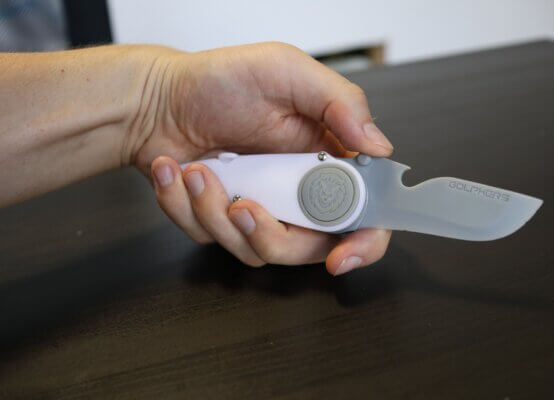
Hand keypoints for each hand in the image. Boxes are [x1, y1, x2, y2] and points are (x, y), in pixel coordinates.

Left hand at [131, 42, 393, 274]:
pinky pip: (209, 237)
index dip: (362, 242)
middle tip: (241, 205)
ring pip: (255, 250)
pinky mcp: (220, 220)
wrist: (157, 98)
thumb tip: (378, 146)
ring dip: (216, 213)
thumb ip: (340, 103)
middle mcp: (296, 191)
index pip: (363, 214)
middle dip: (270, 235)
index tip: (341, 255)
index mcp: (326, 158)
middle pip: (308, 247)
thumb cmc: (221, 80)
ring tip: (197, 171)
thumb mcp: (287, 72)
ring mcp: (259, 209)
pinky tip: (176, 171)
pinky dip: (185, 206)